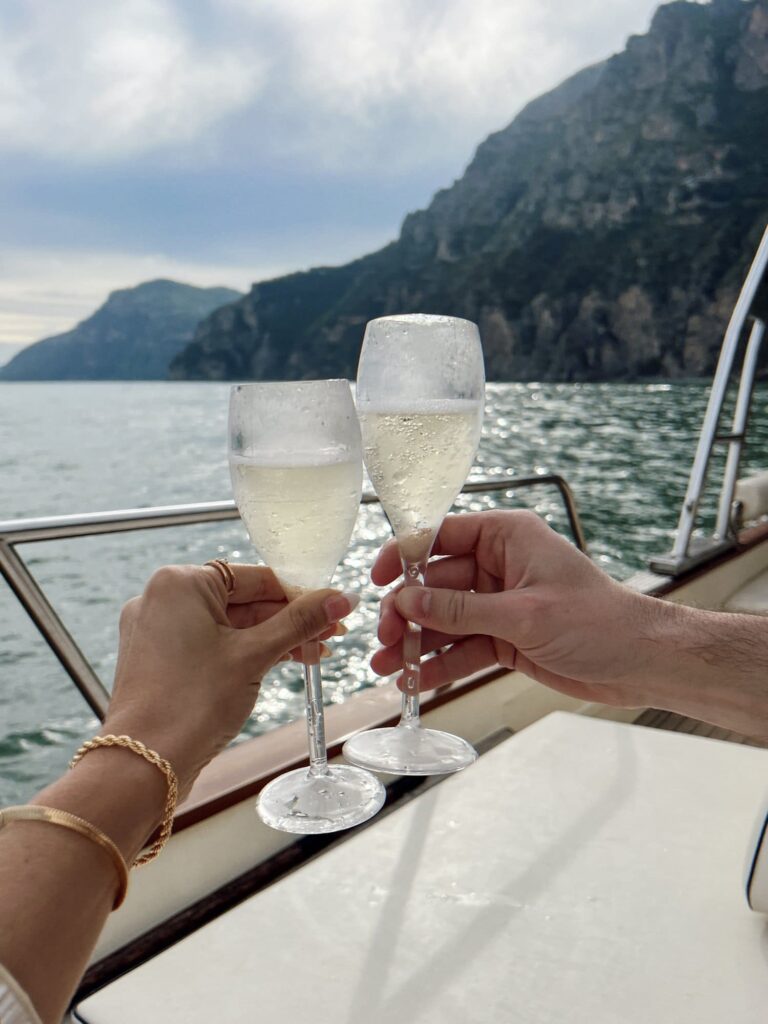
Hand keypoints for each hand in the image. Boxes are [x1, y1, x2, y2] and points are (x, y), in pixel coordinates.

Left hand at [103, 563, 356, 795]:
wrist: (145, 764)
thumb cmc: (193, 703)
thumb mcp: (255, 655)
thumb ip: (300, 622)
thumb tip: (342, 597)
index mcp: (181, 583)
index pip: (255, 577)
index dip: (299, 594)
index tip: (332, 606)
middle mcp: (163, 599)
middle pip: (243, 601)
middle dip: (290, 620)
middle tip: (331, 633)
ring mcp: (158, 631)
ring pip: (229, 626)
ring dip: (273, 639)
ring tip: (316, 654)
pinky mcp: (159, 660)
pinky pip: (211, 645)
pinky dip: (245, 653)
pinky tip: (281, 662)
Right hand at [371, 510, 662, 707]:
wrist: (641, 662)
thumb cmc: (597, 622)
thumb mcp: (523, 614)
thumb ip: (460, 609)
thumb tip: (406, 602)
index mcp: (506, 537)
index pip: (441, 536)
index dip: (404, 555)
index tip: (377, 579)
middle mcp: (499, 565)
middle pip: (436, 583)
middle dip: (407, 612)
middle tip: (383, 639)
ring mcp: (500, 603)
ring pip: (445, 620)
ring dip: (416, 643)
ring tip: (385, 667)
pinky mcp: (505, 638)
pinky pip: (462, 647)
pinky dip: (440, 664)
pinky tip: (414, 681)